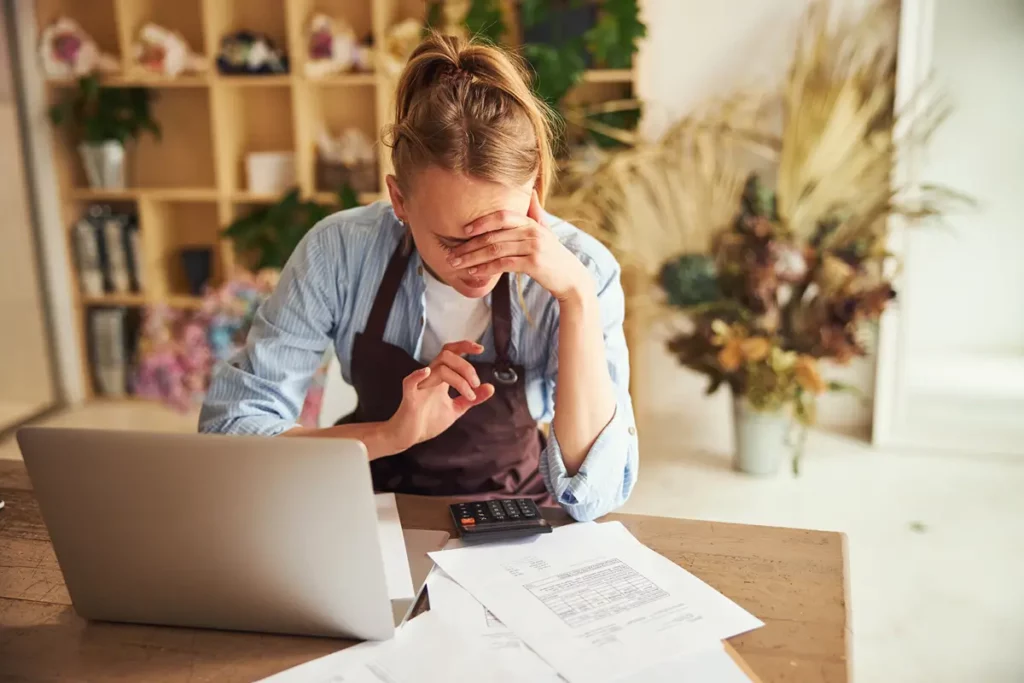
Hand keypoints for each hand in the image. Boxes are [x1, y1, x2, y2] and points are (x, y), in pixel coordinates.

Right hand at [388, 341, 494, 449]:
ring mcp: (420, 386)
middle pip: (447, 356)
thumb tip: (491, 387)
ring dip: (459, 378)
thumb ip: (472, 399)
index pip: (451, 353)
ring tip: (469, 394)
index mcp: (441, 378)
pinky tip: (427, 373)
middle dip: (466, 367)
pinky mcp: (410, 397)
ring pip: (438, 367)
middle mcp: (430, 377)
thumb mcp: (456, 409)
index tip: (480, 349)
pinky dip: (418, 375)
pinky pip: (410, 381)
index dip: (464, 346)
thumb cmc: (428, 421)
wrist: (408, 437)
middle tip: (476, 384)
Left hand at [447, 191, 591, 301]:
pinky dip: (486, 269)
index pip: (502, 216)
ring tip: (457, 264)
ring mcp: (534, 247)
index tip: (463, 231)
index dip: (481, 222)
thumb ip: (536, 214)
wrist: (572, 278)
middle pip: (494, 236)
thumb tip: (531, 192)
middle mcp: (532, 232)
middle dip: (469, 245)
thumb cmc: (554, 256)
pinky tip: (474, 273)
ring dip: (472, 258)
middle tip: (451, 254)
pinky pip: (504, 265)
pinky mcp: (534, 264)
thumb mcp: (546, 232)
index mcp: (532, 222)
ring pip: (496, 250)